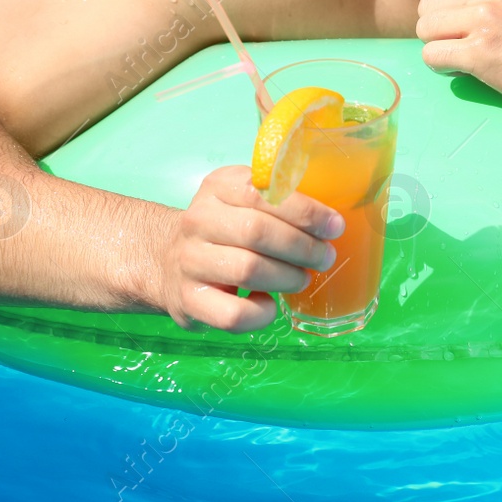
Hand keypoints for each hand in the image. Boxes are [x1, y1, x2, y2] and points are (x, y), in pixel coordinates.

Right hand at [157, 165, 344, 333]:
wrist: (166, 260)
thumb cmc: (226, 229)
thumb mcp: (244, 199)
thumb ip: (280, 199)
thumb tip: (333, 221)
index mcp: (218, 186)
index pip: (263, 193)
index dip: (305, 211)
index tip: (334, 227)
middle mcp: (198, 220)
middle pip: (257, 232)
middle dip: (303, 248)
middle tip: (325, 258)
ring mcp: (188, 261)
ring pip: (247, 270)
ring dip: (288, 278)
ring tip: (303, 279)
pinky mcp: (186, 300)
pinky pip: (233, 314)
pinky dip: (261, 314)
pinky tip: (270, 305)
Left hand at [416, 0, 501, 117]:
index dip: (450, 11)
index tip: (466, 28)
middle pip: (429, 7)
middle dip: (438, 29)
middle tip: (460, 46)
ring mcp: (484, 21)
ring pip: (426, 29)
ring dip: (438, 47)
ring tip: (462, 59)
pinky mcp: (480, 53)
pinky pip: (432, 55)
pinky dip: (442, 67)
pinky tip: (463, 70)